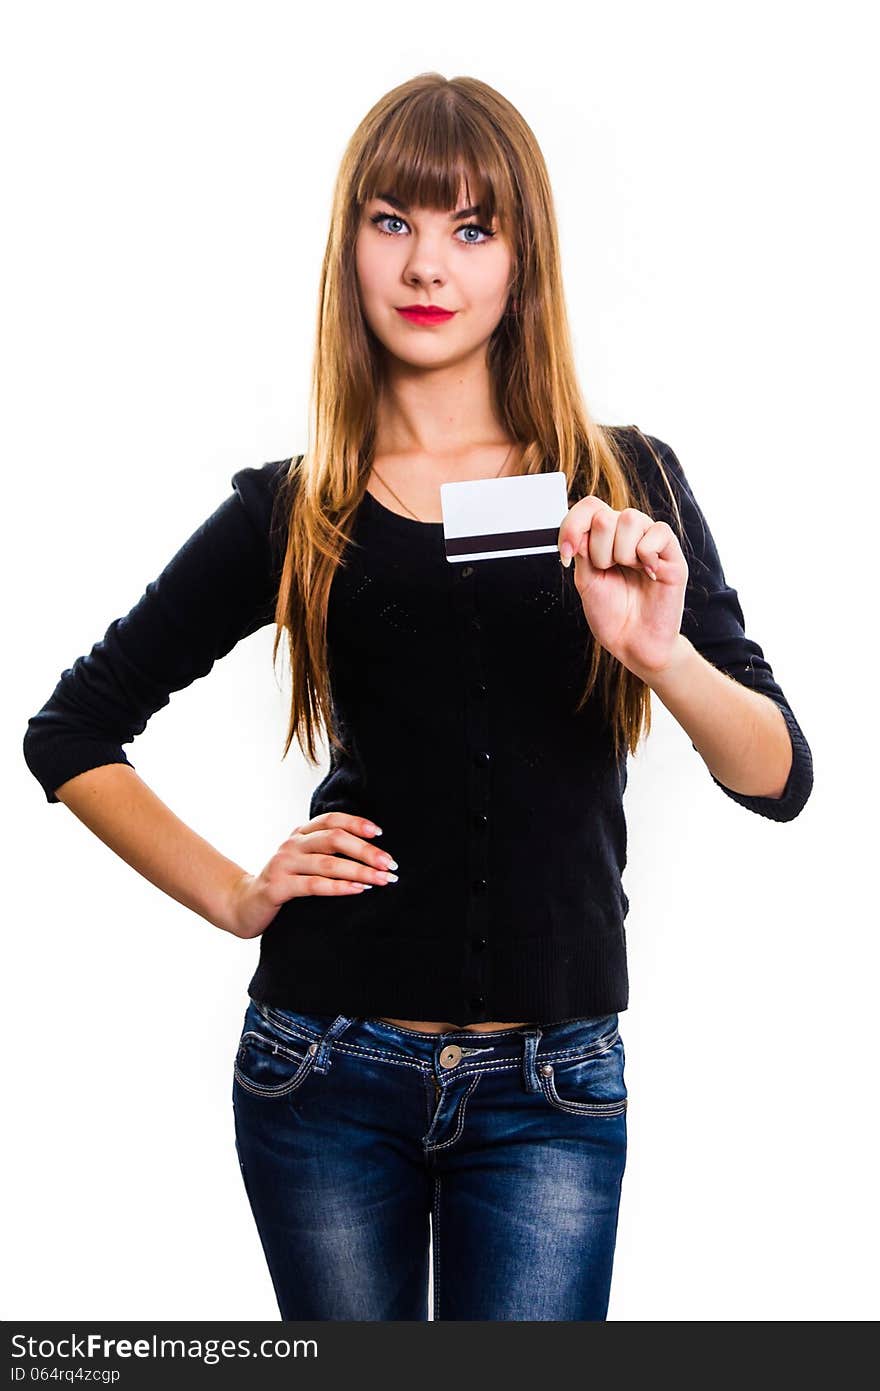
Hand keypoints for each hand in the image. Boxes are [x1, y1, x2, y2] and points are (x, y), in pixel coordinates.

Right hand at [225, 812, 398, 939]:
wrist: (244, 904)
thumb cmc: (285, 883)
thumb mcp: (304, 861)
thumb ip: (327, 852)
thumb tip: (373, 854)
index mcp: (301, 833)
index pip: (331, 819)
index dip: (357, 823)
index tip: (380, 833)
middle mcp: (292, 844)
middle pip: (335, 839)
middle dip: (366, 851)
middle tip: (390, 864)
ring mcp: (283, 864)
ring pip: (328, 863)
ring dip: (359, 871)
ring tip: (381, 880)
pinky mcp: (278, 887)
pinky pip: (313, 885)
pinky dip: (338, 887)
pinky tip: (357, 890)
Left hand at [558, 497, 688, 680]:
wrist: (633, 643)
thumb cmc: (611, 614)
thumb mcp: (586, 579)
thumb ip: (583, 549)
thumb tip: (583, 527)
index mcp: (605, 537)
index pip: (589, 508)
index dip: (572, 525)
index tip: (566, 554)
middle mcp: (628, 534)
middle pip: (604, 516)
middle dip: (598, 551)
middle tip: (608, 572)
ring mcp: (650, 541)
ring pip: (630, 519)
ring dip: (621, 553)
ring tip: (630, 574)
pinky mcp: (672, 554)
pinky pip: (658, 532)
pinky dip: (647, 555)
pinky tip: (649, 574)